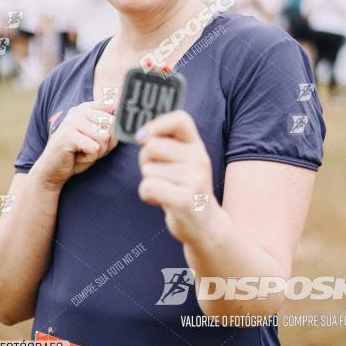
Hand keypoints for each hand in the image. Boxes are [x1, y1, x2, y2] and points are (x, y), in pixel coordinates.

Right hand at [32, 100, 116, 188]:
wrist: (54, 170)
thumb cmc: (79, 154)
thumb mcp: (101, 139)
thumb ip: (113, 128)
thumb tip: (125, 121)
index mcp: (87, 107)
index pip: (114, 107)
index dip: (115, 126)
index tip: (103, 136)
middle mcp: (79, 110)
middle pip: (112, 124)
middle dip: (106, 143)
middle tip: (89, 148)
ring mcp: (72, 121)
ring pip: (104, 137)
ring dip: (98, 151)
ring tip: (83, 152)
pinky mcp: (68, 135)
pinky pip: (94, 148)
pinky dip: (90, 157)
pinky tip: (77, 156)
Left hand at [136, 110, 215, 243]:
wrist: (206, 226)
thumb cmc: (185, 189)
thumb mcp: (183, 162)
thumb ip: (165, 144)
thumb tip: (140, 135)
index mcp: (197, 146)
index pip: (180, 119)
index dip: (157, 124)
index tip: (145, 136)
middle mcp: (199, 159)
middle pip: (152, 146)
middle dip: (145, 160)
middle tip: (158, 173)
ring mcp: (194, 179)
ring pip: (147, 169)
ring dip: (148, 180)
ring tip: (166, 189)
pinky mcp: (184, 200)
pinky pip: (148, 187)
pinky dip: (147, 195)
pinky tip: (161, 200)